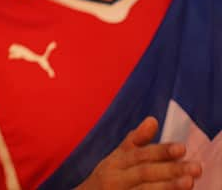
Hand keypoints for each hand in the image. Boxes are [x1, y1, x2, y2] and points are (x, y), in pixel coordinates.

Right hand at [76, 117, 201, 188]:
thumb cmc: (108, 178)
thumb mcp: (116, 157)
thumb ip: (135, 141)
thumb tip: (153, 120)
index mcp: (115, 162)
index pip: (139, 155)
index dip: (160, 152)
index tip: (182, 148)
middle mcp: (115, 178)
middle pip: (144, 172)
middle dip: (170, 170)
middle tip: (196, 167)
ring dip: (168, 187)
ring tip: (189, 182)